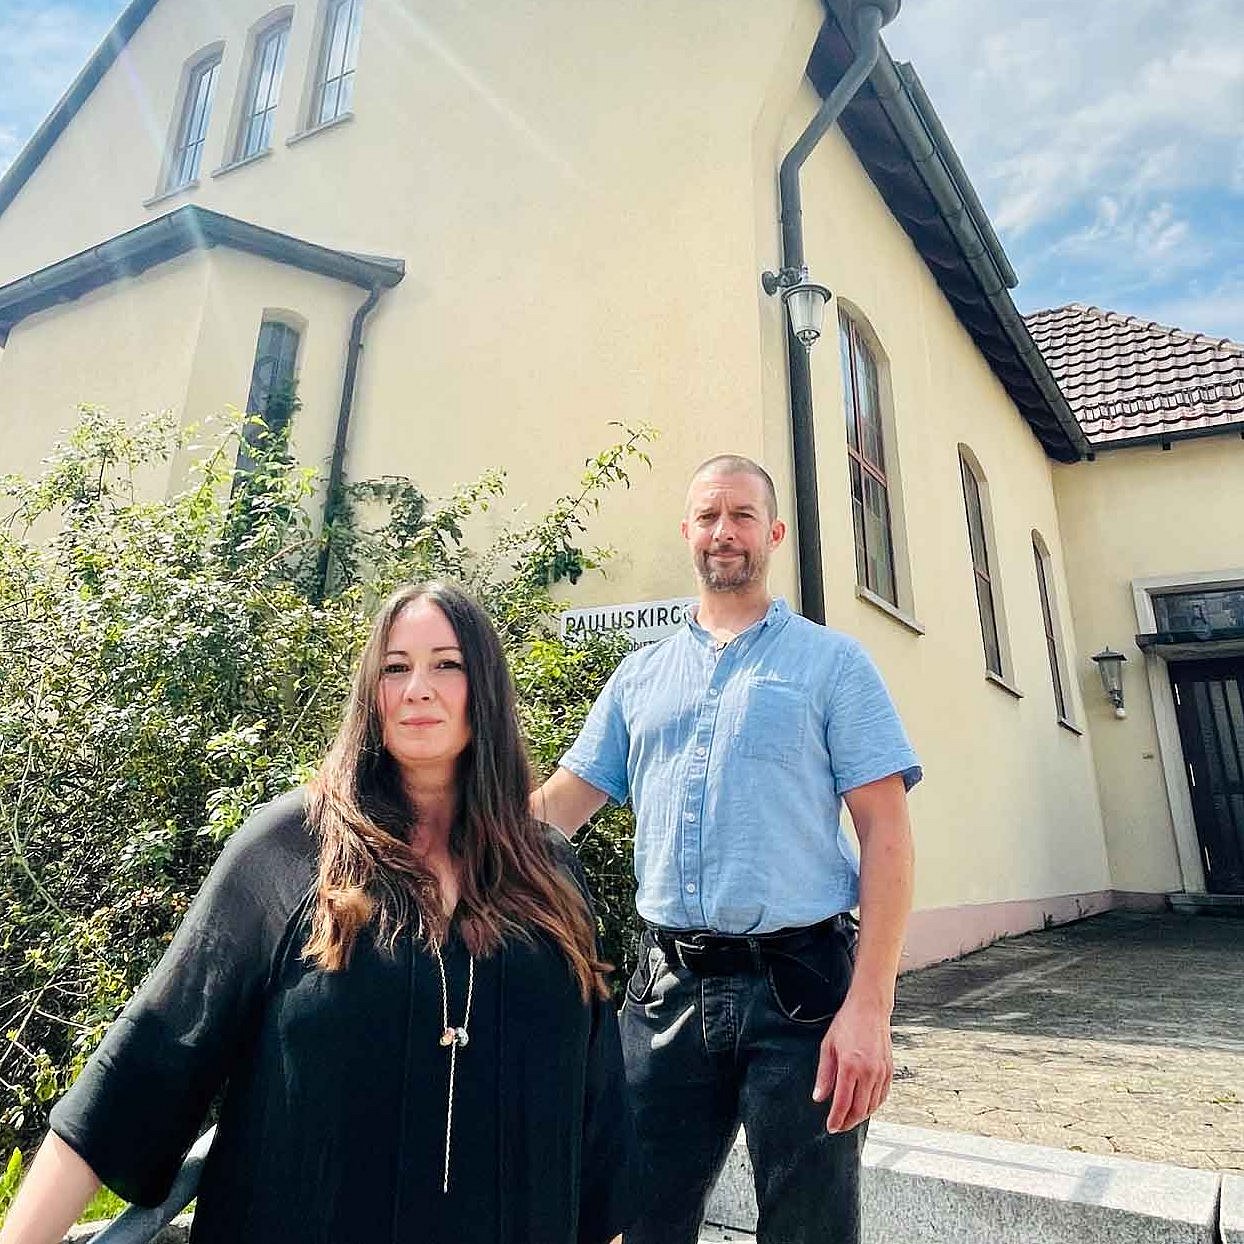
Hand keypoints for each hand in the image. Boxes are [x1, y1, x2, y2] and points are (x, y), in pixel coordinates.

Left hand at [811, 994, 892, 1132]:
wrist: (870, 1009)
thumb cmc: (847, 1023)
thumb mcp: (828, 1046)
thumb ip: (824, 1075)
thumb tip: (819, 1097)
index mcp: (850, 1066)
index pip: (843, 1103)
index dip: (836, 1119)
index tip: (831, 1126)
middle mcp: (868, 1072)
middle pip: (859, 1110)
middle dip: (848, 1122)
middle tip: (839, 1126)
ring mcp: (881, 1072)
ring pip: (872, 1106)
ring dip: (861, 1116)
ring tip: (849, 1118)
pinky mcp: (889, 1071)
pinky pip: (882, 1096)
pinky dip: (873, 1105)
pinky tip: (864, 1106)